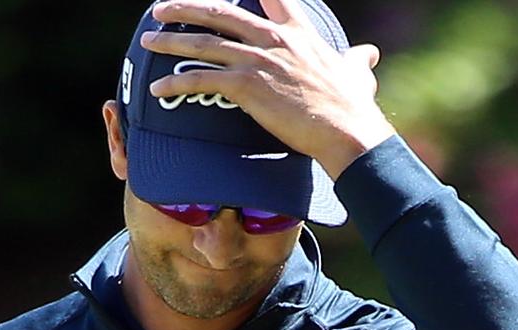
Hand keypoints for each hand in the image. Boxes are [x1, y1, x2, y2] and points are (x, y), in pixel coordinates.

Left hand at [141, 0, 395, 179]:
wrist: (347, 130)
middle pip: (219, 13)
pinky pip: (201, 80)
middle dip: (185, 8)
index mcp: (297, 33)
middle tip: (159, 9)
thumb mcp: (357, 73)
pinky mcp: (247, 86)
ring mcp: (258, 60)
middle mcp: (273, 40)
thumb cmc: (353, 106)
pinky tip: (158, 89)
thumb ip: (357, 59)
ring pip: (203, 43)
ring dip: (171, 42)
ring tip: (148, 41)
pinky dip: (176, 84)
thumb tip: (369, 53)